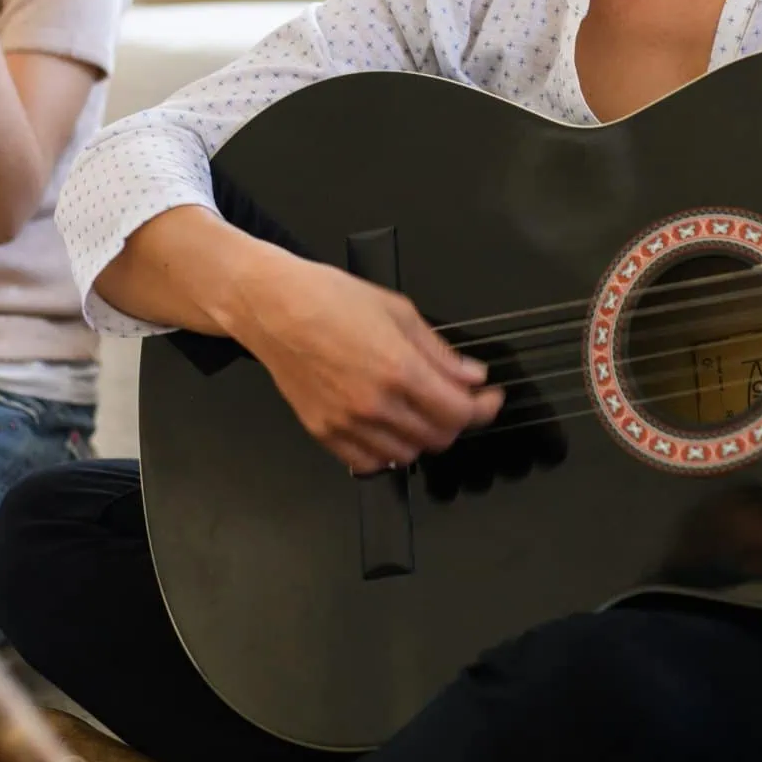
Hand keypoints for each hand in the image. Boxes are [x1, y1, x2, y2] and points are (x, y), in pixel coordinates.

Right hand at [237, 250, 506, 474]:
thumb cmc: (327, 298)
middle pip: (439, 438)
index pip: (459, 411)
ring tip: (421, 410)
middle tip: (459, 401)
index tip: (490, 399)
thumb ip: (439, 351)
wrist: (272, 307)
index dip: (484, 408)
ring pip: (408, 454)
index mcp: (398, 369)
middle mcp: (375, 404)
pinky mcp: (324, 433)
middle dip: (457, 420)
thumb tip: (471, 376)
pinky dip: (388, 451)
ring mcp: (347, 424)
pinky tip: (390, 427)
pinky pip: (370, 463)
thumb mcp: (397, 310)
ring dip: (424, 436)